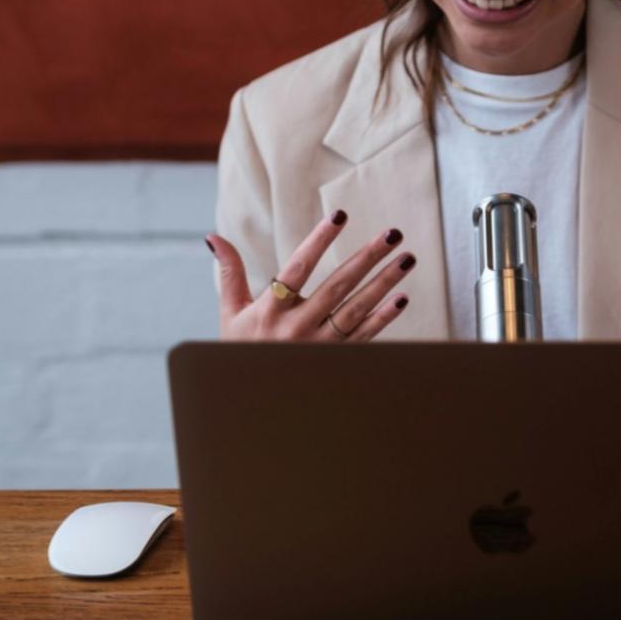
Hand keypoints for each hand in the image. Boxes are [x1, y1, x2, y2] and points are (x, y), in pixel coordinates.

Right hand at [206, 210, 414, 341]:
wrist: (252, 403)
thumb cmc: (242, 352)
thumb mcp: (231, 313)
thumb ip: (230, 273)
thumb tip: (214, 237)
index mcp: (270, 310)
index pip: (298, 268)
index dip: (319, 240)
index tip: (340, 215)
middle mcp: (296, 327)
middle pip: (337, 286)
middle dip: (366, 258)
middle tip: (392, 234)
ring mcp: (318, 346)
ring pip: (356, 309)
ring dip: (383, 283)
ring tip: (406, 259)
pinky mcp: (335, 361)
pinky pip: (364, 338)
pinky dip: (384, 319)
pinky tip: (401, 299)